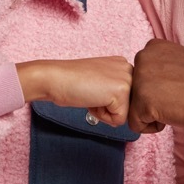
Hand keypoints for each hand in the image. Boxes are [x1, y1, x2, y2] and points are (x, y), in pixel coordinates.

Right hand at [16, 57, 133, 126]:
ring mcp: (126, 79)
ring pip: (124, 113)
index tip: (92, 88)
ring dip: (105, 112)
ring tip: (90, 95)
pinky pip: (118, 120)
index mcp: (122, 64)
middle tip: (90, 92)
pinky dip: (102, 117)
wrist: (55, 79)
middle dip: (108, 107)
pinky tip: (91, 100)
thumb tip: (124, 108)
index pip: (125, 97)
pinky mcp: (121, 92)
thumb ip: (113, 89)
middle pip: (127, 105)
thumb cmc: (71, 82)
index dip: (107, 100)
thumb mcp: (99, 80)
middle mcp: (128, 68)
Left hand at [128, 39, 183, 133]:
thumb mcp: (179, 60)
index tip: (177, 87)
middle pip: (135, 92)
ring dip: (153, 113)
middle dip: (153, 100)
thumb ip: (160, 66)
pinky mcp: (141, 101)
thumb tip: (151, 81)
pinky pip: (136, 124)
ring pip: (134, 108)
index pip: (141, 76)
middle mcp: (142, 58)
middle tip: (177, 97)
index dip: (158, 88)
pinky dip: (153, 127)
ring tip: (175, 105)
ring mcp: (140, 80)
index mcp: (152, 47)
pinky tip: (172, 115)